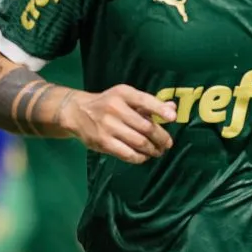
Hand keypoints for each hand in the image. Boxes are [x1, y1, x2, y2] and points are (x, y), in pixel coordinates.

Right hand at [59, 84, 176, 163]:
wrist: (78, 112)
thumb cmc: (109, 103)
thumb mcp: (126, 97)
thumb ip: (150, 103)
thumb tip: (173, 108)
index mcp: (123, 94)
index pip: (145, 101)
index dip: (161, 110)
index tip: (173, 118)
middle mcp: (115, 108)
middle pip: (146, 126)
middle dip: (161, 137)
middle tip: (168, 143)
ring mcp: (108, 126)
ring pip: (139, 142)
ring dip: (153, 149)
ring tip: (158, 151)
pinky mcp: (103, 142)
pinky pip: (127, 153)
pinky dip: (140, 157)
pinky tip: (144, 156)